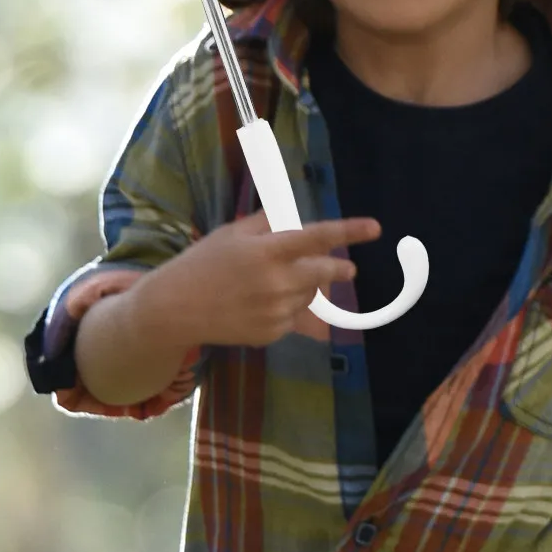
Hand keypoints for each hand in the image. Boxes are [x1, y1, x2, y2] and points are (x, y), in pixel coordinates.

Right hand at [143, 210, 382, 348]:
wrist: (176, 308)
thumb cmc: (203, 263)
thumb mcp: (233, 233)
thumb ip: (269, 222)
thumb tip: (297, 216)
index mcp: (267, 251)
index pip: (317, 237)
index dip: (349, 231)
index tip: (375, 228)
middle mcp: (277, 283)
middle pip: (325, 272)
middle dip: (338, 268)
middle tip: (345, 267)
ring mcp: (276, 312)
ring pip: (311, 295)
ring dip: (307, 286)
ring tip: (275, 282)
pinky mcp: (273, 334)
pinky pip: (294, 317)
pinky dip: (288, 307)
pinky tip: (260, 303)